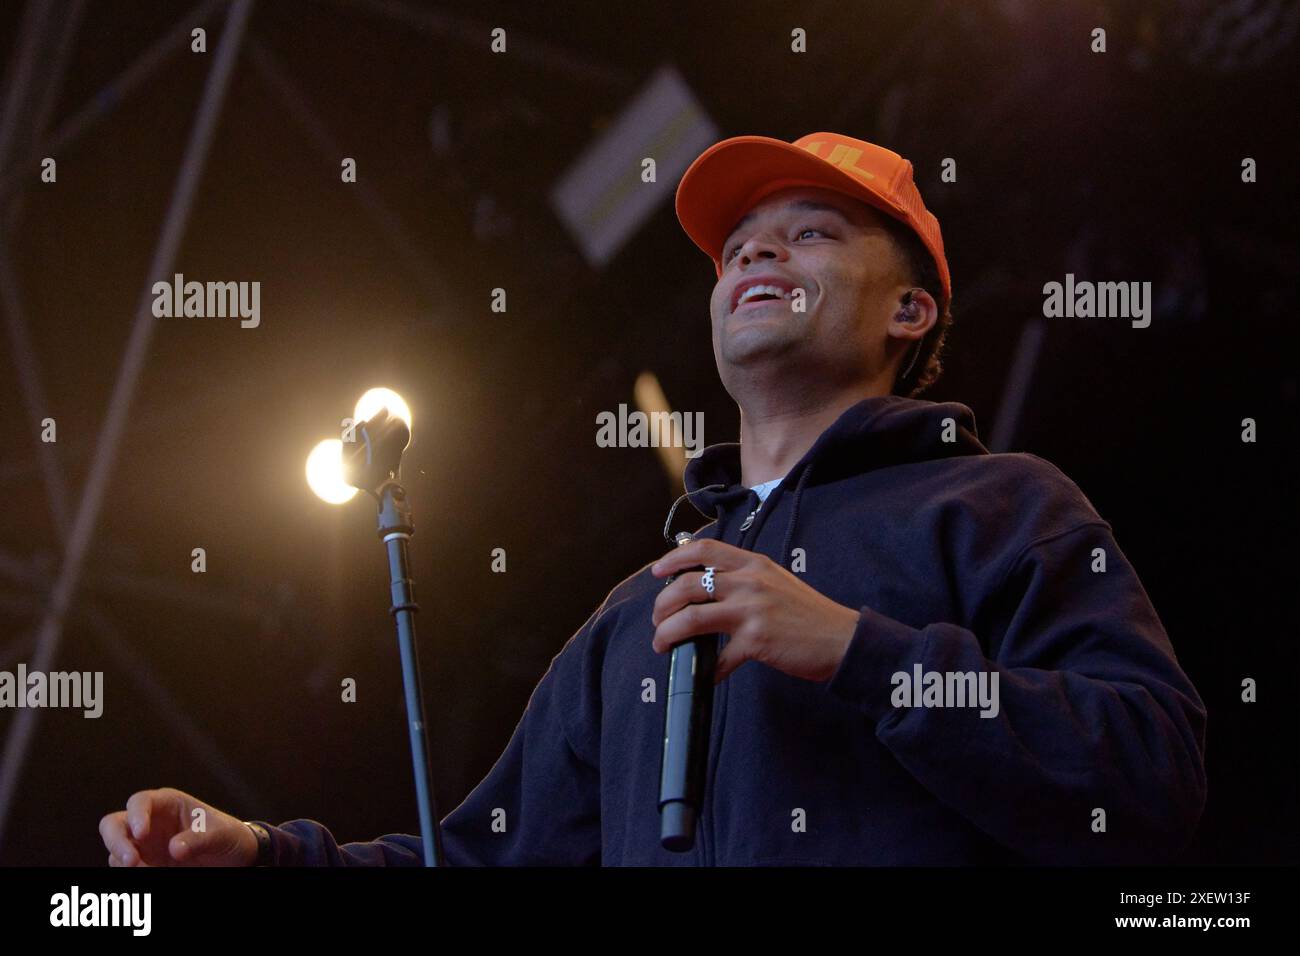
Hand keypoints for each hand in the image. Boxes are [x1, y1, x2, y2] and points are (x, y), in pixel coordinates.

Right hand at [99, 787, 258, 866]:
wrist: (234, 856)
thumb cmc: (227, 835)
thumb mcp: (220, 834)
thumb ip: (198, 839)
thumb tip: (174, 849)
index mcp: (167, 803)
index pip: (140, 801)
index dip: (136, 815)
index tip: (142, 833)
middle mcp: (149, 822)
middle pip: (113, 825)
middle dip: (116, 842)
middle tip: (131, 861)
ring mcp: (144, 845)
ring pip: (116, 851)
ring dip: (124, 863)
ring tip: (151, 871)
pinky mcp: (145, 864)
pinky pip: (126, 869)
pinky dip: (132, 875)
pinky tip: (152, 874)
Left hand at [650, 538, 859, 682]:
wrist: (841, 639)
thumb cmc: (809, 614)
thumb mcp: (776, 582)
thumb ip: (745, 581)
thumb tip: (708, 592)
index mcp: (753, 564)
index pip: (704, 550)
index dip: (674, 558)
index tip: (657, 571)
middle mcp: (749, 581)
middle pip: (687, 585)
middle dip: (662, 604)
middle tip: (658, 620)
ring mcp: (751, 610)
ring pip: (690, 617)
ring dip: (668, 633)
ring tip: (663, 644)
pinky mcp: (756, 640)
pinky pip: (718, 657)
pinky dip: (707, 669)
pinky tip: (707, 675)